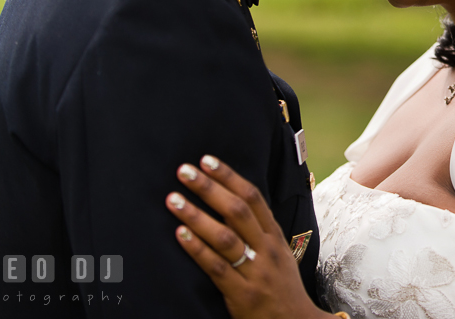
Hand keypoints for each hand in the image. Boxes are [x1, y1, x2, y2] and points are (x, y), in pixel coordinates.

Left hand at [166, 156, 329, 318]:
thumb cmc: (282, 287)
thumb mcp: (278, 253)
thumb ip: (258, 231)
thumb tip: (229, 201)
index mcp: (274, 236)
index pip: (253, 197)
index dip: (229, 177)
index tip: (207, 160)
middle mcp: (266, 249)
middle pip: (237, 211)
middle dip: (209, 188)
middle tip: (185, 171)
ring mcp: (255, 272)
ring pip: (224, 237)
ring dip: (196, 215)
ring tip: (173, 199)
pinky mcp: (242, 294)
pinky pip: (216, 267)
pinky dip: (197, 249)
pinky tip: (180, 234)